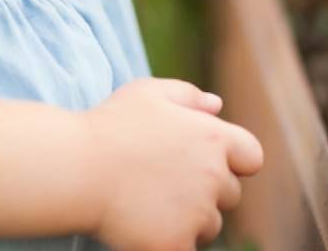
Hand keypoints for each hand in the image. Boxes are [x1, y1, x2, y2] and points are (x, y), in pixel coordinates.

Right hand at [82, 78, 264, 250]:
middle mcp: (213, 176)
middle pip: (230, 195)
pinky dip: (171, 244)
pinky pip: (188, 250)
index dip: (234, 162)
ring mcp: (197, 214)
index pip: (252, 157)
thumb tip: (216, 106)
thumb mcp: (149, 93)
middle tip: (165, 186)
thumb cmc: (109, 126)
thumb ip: (188, 96)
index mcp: (214, 138)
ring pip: (210, 226)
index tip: (206, 165)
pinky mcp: (175, 244)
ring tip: (150, 205)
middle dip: (207, 192)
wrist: (75, 168)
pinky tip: (145, 228)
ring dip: (191, 221)